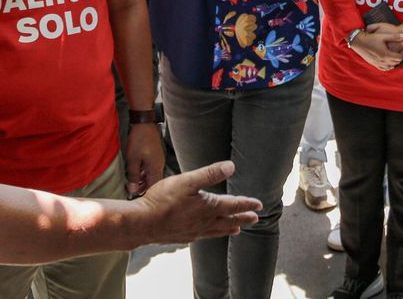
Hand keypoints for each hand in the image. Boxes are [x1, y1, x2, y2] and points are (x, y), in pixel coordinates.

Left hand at [125, 123, 164, 195]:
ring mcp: (158, 158)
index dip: (145, 193)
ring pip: (153, 174)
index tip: (136, 197)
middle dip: (144, 187)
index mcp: (156, 168)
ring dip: (144, 179)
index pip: (153, 186)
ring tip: (135, 184)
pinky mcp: (156, 153)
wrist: (144, 122)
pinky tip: (139, 172)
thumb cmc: (139, 139)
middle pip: (154, 181)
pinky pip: (152, 167)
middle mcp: (159, 164)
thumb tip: (133, 189)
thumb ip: (134, 176)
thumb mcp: (133, 160)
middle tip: (135, 192)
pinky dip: (145, 172)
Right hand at [136, 160, 260, 241]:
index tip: (259, 205)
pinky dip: (213, 234)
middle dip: (243, 218)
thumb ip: (209, 174)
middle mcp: (204, 222)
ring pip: (217, 230)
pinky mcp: (183, 237)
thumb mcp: (187, 181)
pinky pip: (204, 236)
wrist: (143, 223)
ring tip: (237, 230)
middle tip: (255, 218)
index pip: (233, 205)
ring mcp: (194, 232)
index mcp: (208, 208)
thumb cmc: (163, 200)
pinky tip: (208, 233)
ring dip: (229, 228)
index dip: (247, 203)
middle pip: (229, 220)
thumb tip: (231, 166)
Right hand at [350, 22, 402, 71]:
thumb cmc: (370, 38)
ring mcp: (377, 63)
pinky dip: (387, 67)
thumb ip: (394, 36)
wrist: (358, 42)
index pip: (399, 57)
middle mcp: (382, 61)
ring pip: (390, 67)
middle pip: (396, 62)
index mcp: (386, 54)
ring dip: (394, 63)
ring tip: (393, 56)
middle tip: (399, 51)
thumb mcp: (383, 36)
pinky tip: (387, 62)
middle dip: (399, 57)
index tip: (402, 49)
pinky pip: (383, 69)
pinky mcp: (373, 64)